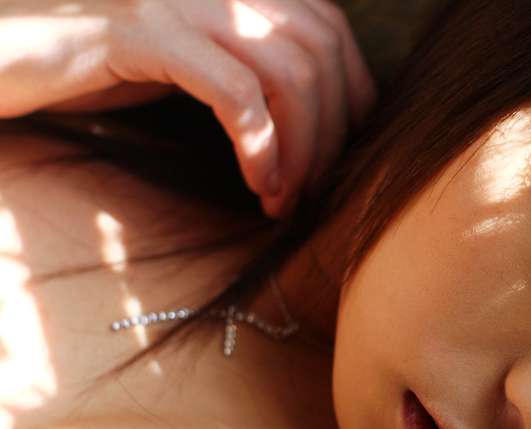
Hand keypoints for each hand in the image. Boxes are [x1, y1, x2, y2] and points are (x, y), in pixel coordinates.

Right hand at [0, 0, 376, 217]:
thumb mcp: (175, 58)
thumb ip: (239, 65)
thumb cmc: (78, 63)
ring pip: (290, 72)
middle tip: (315, 192)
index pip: (328, 27)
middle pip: (321, 50)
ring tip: (284, 200)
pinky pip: (233, 90)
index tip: (343, 155)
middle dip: (333, 132)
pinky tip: (258, 185)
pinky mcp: (138, 29)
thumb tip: (312, 118)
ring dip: (303, 149)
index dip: (353, 94)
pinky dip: (261, 145)